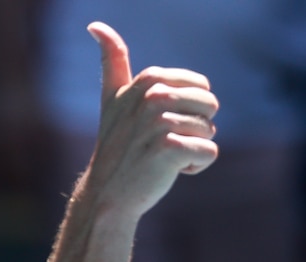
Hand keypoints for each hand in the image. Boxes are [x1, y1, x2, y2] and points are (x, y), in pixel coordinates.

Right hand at [83, 21, 218, 217]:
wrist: (107, 192)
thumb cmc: (116, 146)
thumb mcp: (112, 98)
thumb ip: (112, 61)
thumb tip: (95, 25)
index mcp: (147, 80)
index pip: (201, 87)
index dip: (187, 110)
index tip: (155, 124)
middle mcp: (153, 96)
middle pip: (210, 106)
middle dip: (193, 129)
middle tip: (158, 143)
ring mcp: (160, 122)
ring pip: (210, 131)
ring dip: (191, 149)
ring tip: (160, 157)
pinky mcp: (169, 148)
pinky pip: (209, 153)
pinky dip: (194, 168)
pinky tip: (167, 172)